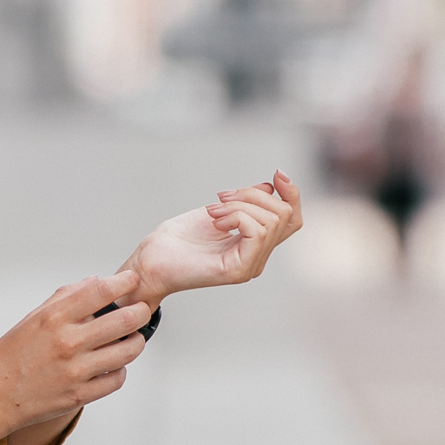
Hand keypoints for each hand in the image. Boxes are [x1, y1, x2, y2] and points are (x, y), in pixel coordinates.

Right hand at [0, 273, 151, 435]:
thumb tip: (95, 283)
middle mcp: (67, 343)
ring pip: (128, 351)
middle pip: (125, 319)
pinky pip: (117, 379)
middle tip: (141, 311)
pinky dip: (120, 369)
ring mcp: (76, 371)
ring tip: (132, 338)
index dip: (125, 283)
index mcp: (54, 318)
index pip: (101, 292)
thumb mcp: (32, 318)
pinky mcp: (80, 395)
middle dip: (141, 312)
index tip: (133, 280)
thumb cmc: (10, 357)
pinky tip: (113, 364)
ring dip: (136, 341)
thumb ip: (65, 298)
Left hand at [123, 170, 302, 305]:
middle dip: (252, 195)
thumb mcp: (219, 210)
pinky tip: (215, 222)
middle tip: (220, 198)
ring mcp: (251, 266)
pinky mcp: (240, 271)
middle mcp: (258, 258)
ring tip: (213, 212)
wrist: (152, 261)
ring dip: (239, 205)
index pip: (292, 219)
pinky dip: (236, 216)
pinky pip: (258, 231)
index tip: (277, 174)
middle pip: (284, 214)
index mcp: (255, 244)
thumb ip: (247, 202)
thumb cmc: (178, 239)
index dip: (292, 193)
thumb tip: (270, 188)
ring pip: (271, 220)